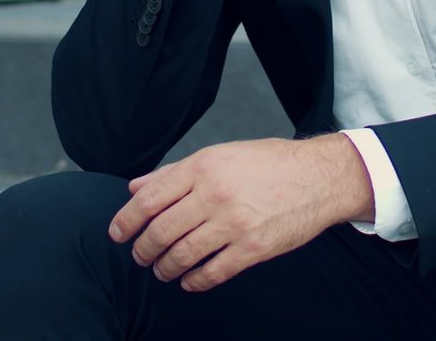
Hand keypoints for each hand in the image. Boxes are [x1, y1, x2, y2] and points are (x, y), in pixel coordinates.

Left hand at [109, 136, 374, 291]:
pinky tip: (189, 280)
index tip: (117, 233)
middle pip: (161, 230)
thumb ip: (175, 173)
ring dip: (165, 267)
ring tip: (162, 270)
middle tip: (140, 256)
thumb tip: (136, 187)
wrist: (319, 177)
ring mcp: (235, 223)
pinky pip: (213, 272)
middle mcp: (215, 194)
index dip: (126, 220)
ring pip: (183, 254)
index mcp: (203, 167)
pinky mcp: (254, 248)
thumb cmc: (269, 163)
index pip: (150, 198)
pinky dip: (194, 281)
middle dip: (143, 249)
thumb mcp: (220, 155)